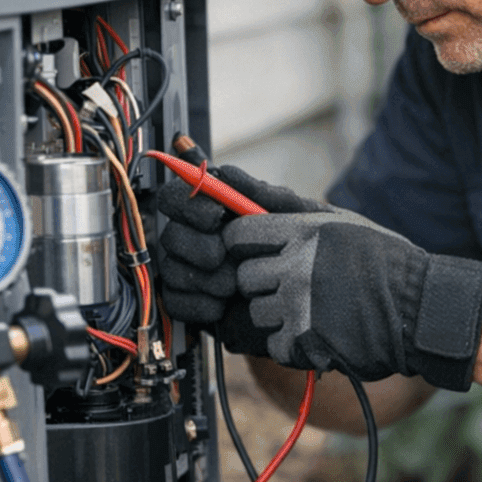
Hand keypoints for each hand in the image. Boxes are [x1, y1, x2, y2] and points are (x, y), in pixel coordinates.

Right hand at [151, 164, 321, 324]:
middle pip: (170, 234)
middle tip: (221, 256)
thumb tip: (227, 175)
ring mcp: (191, 271)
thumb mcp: (297, 218)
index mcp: (217, 210)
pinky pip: (175, 302)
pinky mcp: (190, 302)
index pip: (176, 196)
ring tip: (236, 285)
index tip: (214, 215)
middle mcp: (198, 238)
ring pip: (171, 270)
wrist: (310, 303)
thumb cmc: (304, 253)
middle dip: (195, 246)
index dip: (188, 204)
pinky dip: (199, 305)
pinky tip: (224, 306)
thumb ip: (263, 194)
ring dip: (203, 279)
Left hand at [223, 208, 481, 391]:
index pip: (239, 235)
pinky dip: (291, 344)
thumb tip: (231, 179)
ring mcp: (301, 307)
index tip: (256, 254)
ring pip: (257, 313)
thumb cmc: (381, 260)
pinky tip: (318, 332)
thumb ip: (287, 206)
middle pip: (245, 277)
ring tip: (312, 309)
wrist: (422, 309)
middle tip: (294, 286)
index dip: (242, 247)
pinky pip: (274, 345)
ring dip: (278, 315)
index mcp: (304, 232)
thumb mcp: (340, 222)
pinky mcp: (308, 343)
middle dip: (263, 283)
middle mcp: (298, 267)